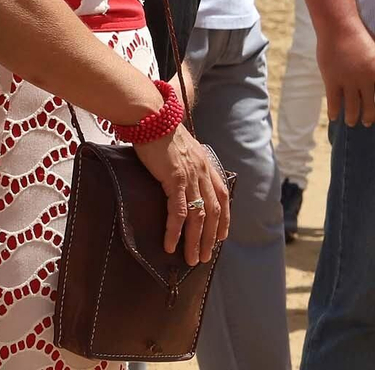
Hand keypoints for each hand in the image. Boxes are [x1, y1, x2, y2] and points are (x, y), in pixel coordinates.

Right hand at [133, 125, 230, 266]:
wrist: (151, 115)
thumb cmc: (158, 126)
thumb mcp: (178, 144)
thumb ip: (182, 159)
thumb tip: (173, 169)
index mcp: (205, 164)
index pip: (222, 196)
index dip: (224, 218)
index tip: (221, 236)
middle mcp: (202, 172)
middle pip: (214, 212)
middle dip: (211, 237)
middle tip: (206, 256)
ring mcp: (191, 177)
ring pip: (199, 217)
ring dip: (196, 241)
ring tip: (193, 259)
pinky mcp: (175, 179)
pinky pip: (179, 212)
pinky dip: (176, 231)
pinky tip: (171, 244)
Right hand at [317, 24, 374, 125]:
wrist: (339, 27)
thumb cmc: (360, 36)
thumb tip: (374, 79)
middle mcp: (366, 80)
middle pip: (370, 104)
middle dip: (369, 116)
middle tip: (368, 123)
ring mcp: (348, 80)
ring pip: (352, 105)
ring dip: (352, 116)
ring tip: (352, 123)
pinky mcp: (332, 79)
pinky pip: (334, 99)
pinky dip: (334, 109)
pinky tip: (334, 116)